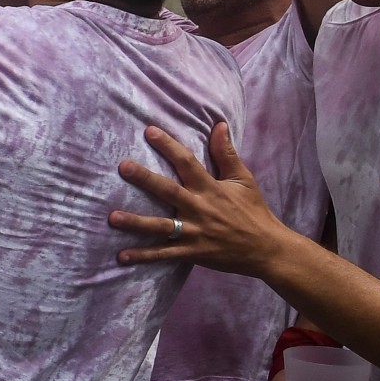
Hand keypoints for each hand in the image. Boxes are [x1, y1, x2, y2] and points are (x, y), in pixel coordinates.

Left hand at [107, 122, 292, 271]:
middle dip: (146, 179)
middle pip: (169, 191)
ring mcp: (195, 232)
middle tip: (123, 167)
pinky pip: (164, 254)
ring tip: (112, 217)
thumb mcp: (243, 180)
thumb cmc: (253, 211)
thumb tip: (219, 124)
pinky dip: (144, 256)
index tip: (148, 131)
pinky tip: (121, 256)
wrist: (268, 249)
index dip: (168, 146)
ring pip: (162, 226)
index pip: (187, 162)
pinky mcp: (193, 252)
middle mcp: (200, 208)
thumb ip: (226, 153)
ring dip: (136, 222)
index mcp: (211, 188)